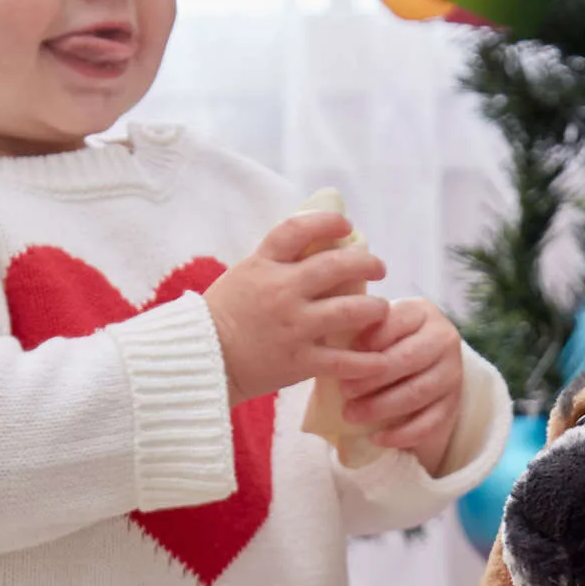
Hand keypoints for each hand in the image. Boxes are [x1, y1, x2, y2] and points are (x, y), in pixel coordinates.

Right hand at [206, 211, 390, 402]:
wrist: (202, 360)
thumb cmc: (223, 316)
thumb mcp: (244, 276)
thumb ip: (276, 263)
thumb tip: (314, 246)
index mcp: (264, 265)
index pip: (299, 229)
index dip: (328, 223)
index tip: (346, 226)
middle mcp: (281, 291)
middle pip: (336, 266)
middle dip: (366, 263)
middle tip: (379, 268)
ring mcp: (293, 326)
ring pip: (350, 310)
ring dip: (374, 308)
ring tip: (380, 309)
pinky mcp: (299, 362)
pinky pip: (343, 361)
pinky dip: (368, 362)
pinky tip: (382, 361)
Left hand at [341, 299, 465, 474]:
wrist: (422, 367)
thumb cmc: (385, 345)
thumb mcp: (375, 328)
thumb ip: (357, 329)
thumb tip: (326, 341)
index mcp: (421, 312)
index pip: (395, 322)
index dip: (368, 340)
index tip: (343, 356)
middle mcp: (444, 338)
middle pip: (408, 359)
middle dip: (372, 377)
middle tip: (343, 390)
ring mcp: (452, 372)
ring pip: (417, 392)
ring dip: (381, 407)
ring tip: (351, 415)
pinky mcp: (453, 404)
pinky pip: (429, 422)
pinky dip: (402, 434)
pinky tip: (378, 439)